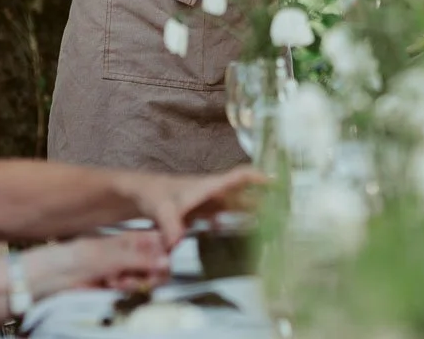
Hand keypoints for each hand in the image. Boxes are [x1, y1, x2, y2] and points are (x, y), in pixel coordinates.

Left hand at [66, 232, 171, 293]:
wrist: (64, 274)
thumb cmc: (86, 255)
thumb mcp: (117, 255)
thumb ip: (143, 260)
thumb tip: (168, 262)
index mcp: (139, 238)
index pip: (164, 244)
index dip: (168, 254)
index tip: (163, 264)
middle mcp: (139, 253)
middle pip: (161, 266)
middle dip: (152, 274)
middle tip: (141, 277)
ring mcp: (132, 269)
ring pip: (150, 280)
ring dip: (135, 282)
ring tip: (117, 279)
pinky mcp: (125, 285)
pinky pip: (137, 290)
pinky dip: (126, 289)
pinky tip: (112, 284)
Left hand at [132, 167, 264, 247]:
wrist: (138, 194)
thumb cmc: (152, 194)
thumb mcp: (161, 209)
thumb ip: (171, 226)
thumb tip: (178, 246)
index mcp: (209, 187)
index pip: (239, 177)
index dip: (259, 178)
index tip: (277, 182)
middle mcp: (212, 193)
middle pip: (242, 193)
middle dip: (263, 199)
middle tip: (284, 208)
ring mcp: (206, 203)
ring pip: (234, 206)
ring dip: (250, 212)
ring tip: (269, 222)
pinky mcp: (199, 213)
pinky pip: (221, 217)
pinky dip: (231, 223)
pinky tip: (235, 235)